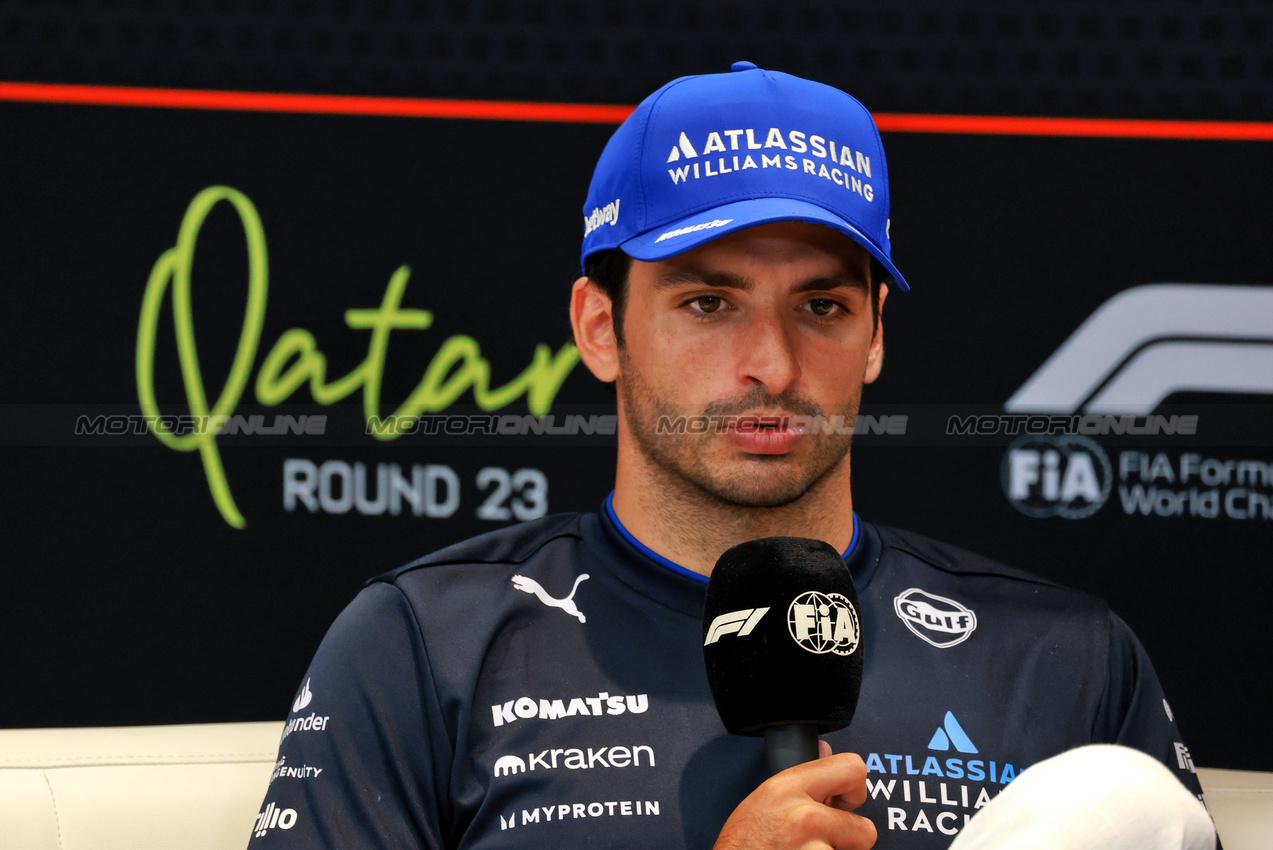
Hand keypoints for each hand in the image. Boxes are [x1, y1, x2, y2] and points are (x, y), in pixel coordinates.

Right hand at [713, 741, 876, 849]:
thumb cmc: (741, 844)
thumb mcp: (764, 799)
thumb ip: (801, 779)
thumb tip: (825, 751)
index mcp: (789, 787)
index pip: (853, 768)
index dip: (855, 789)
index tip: (845, 802)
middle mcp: (806, 816)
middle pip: (865, 829)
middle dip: (848, 840)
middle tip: (821, 842)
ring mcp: (815, 849)